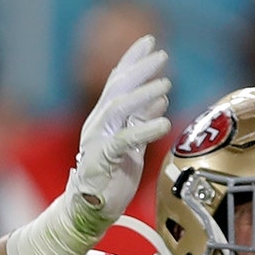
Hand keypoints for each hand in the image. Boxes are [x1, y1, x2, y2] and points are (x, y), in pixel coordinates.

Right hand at [6, 35, 170, 254]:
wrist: (88, 212)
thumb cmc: (110, 179)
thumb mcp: (133, 144)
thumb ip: (142, 120)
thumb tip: (161, 97)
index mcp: (104, 119)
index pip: (117, 82)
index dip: (132, 60)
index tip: (150, 42)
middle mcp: (97, 125)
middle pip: (117, 89)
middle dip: (139, 70)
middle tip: (162, 56)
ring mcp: (96, 142)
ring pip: (117, 110)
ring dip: (142, 96)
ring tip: (166, 86)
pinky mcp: (100, 162)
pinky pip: (123, 141)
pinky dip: (143, 129)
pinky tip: (164, 121)